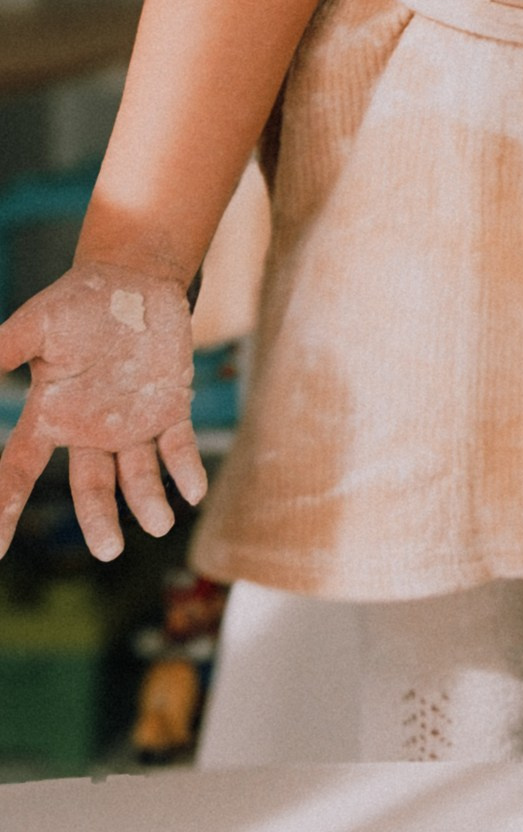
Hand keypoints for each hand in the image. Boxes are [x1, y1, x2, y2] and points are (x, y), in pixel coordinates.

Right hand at [0, 262, 201, 561]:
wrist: (133, 280)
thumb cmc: (77, 303)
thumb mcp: (35, 325)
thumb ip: (3, 349)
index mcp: (52, 415)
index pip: (19, 469)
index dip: (5, 507)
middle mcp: (91, 430)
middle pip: (91, 487)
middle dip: (98, 519)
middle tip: (109, 551)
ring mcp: (132, 424)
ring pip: (137, 475)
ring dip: (148, 500)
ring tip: (160, 524)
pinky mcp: (170, 409)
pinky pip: (178, 447)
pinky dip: (185, 468)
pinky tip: (195, 491)